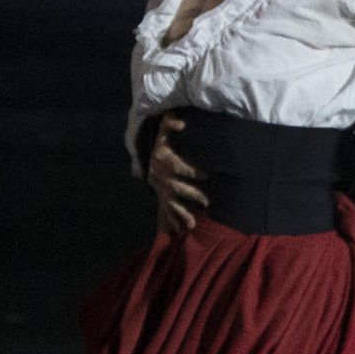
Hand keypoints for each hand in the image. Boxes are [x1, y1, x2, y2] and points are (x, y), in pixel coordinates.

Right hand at [147, 114, 208, 232]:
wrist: (147, 154)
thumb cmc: (163, 140)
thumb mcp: (164, 128)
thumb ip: (171, 122)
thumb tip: (182, 123)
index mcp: (162, 158)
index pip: (176, 165)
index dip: (191, 171)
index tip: (206, 176)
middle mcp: (159, 175)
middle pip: (175, 187)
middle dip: (191, 194)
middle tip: (207, 201)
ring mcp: (159, 188)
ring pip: (170, 202)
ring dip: (182, 213)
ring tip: (193, 223)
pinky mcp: (160, 196)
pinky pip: (166, 210)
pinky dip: (173, 220)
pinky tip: (180, 230)